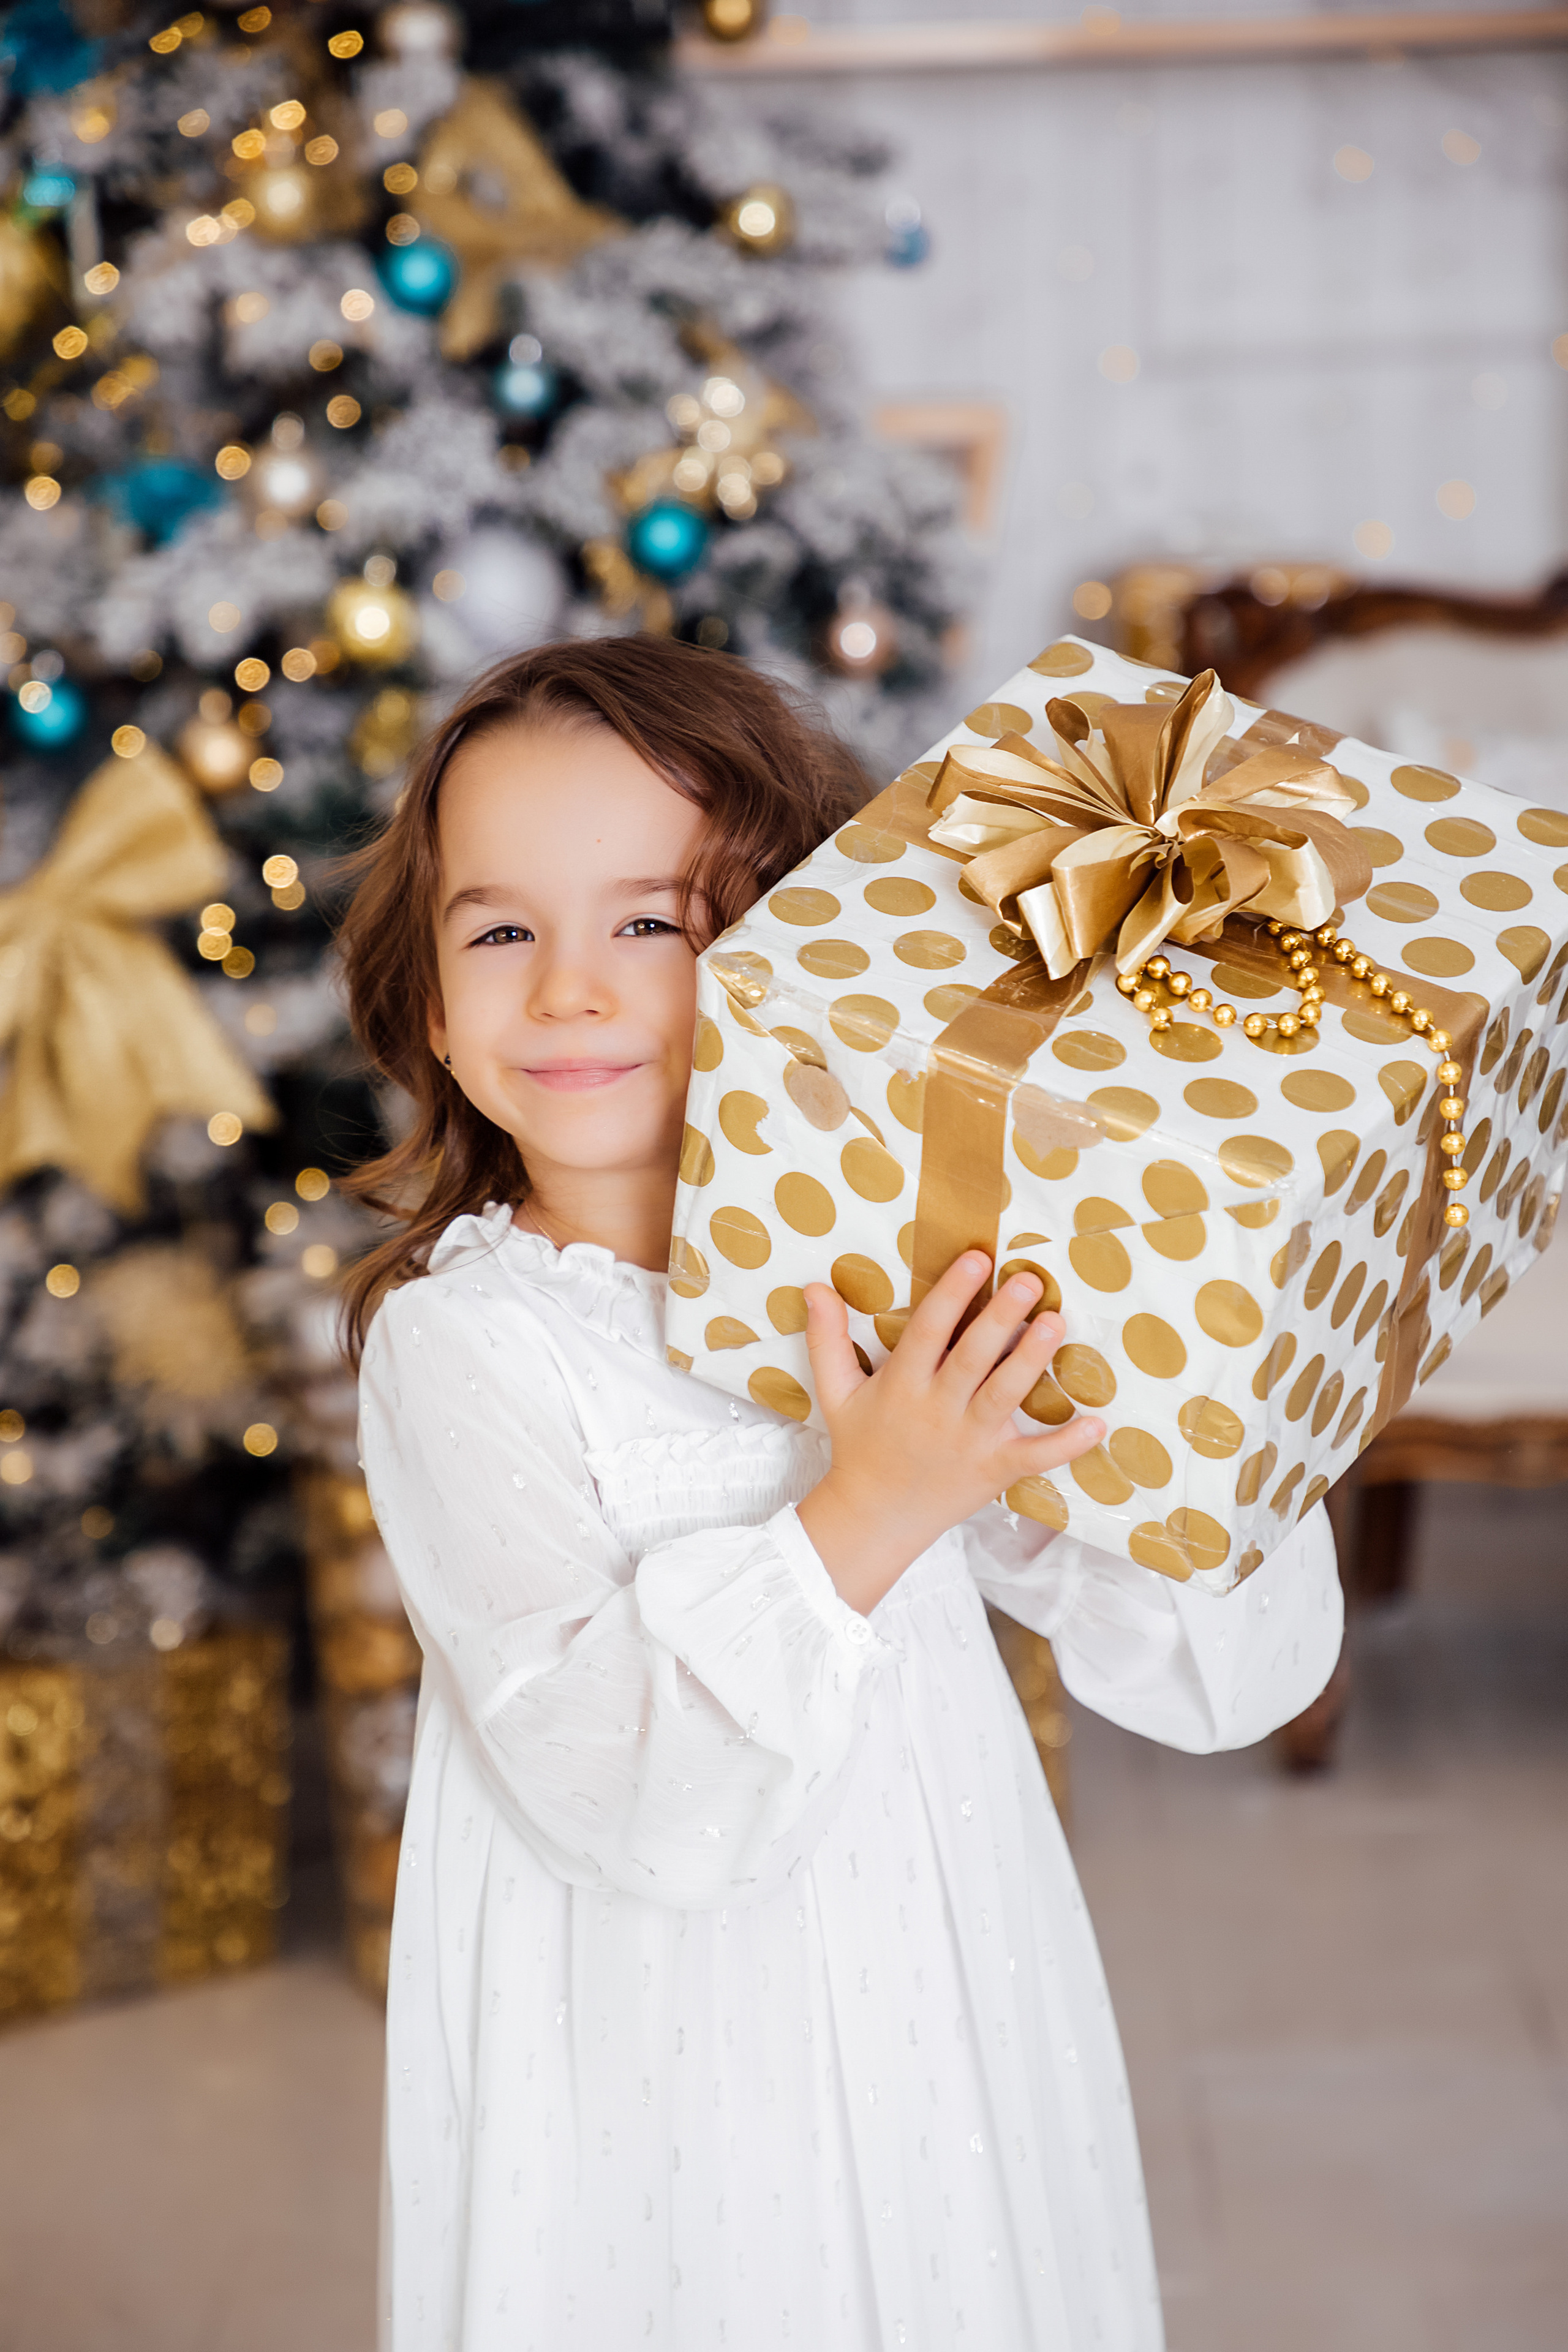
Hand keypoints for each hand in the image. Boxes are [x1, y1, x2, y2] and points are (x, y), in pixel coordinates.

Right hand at [794, 1251, 1103, 1615]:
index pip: (928, 1331)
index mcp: (901, 1386)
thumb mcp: (836, 1392)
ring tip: (1056, 1322)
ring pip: (1003, 1397)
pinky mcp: (995, 1470)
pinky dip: (1067, 1444)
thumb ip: (827, 1339)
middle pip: (972, 1359)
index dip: (951, 1294)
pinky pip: (1035, 1457)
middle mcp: (937, 1410)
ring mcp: (969, 1442)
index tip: (976, 1259)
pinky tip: (1098, 1423)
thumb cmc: (860, 1446)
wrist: (876, 1517)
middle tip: (1028, 1281)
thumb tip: (815, 1287)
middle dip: (1000, 1318)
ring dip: (1032, 1360)